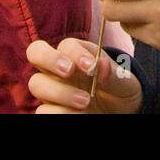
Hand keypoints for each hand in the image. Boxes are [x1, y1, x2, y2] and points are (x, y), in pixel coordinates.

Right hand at [26, 38, 141, 113]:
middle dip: (51, 60)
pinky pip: (43, 110)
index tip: (90, 65)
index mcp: (76, 54)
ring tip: (85, 102)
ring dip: (61, 93)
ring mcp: (52, 90)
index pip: (66, 45)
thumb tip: (101, 65)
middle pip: (36, 52)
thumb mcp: (122, 81)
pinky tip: (81, 114)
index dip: (75, 53)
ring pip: (37, 83)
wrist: (121, 112)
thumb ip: (112, 73)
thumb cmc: (119, 90)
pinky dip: (61, 112)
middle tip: (69, 72)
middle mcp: (59, 69)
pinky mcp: (51, 110)